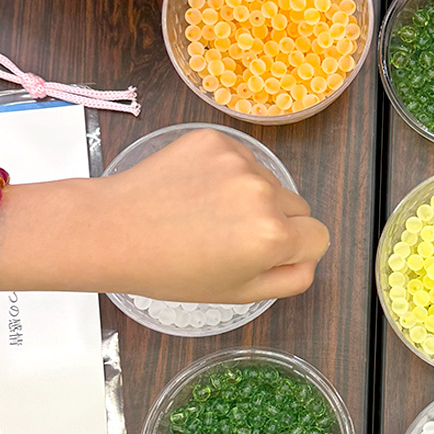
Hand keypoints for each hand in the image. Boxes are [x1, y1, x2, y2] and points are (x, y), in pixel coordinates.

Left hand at [96, 128, 329, 302]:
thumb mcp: (237, 293)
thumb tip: (309, 259)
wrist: (115, 230)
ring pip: (269, 182)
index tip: (267, 254)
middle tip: (232, 237)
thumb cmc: (170, 269)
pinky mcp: (217, 140)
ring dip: (251, 197)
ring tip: (207, 214)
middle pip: (298, 208)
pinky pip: (242, 159)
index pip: (319, 237)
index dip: (296, 250)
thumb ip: (289, 280)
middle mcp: (263, 194)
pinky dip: (227, 175)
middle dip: (277, 223)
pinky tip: (197, 192)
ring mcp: (239, 162)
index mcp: (273, 238)